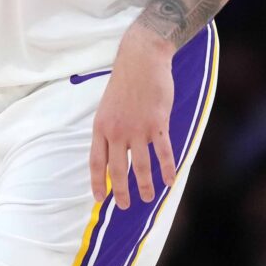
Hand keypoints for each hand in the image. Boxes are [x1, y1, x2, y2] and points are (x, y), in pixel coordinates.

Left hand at [89, 27, 176, 209]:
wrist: (141, 59)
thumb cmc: (125, 82)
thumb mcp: (107, 106)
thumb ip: (109, 129)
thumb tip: (111, 152)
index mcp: (101, 126)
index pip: (96, 162)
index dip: (97, 183)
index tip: (100, 198)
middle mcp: (117, 131)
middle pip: (117, 170)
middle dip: (121, 192)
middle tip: (125, 206)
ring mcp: (138, 129)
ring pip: (141, 166)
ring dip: (145, 186)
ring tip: (148, 198)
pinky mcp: (158, 124)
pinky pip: (163, 153)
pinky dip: (167, 169)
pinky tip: (170, 181)